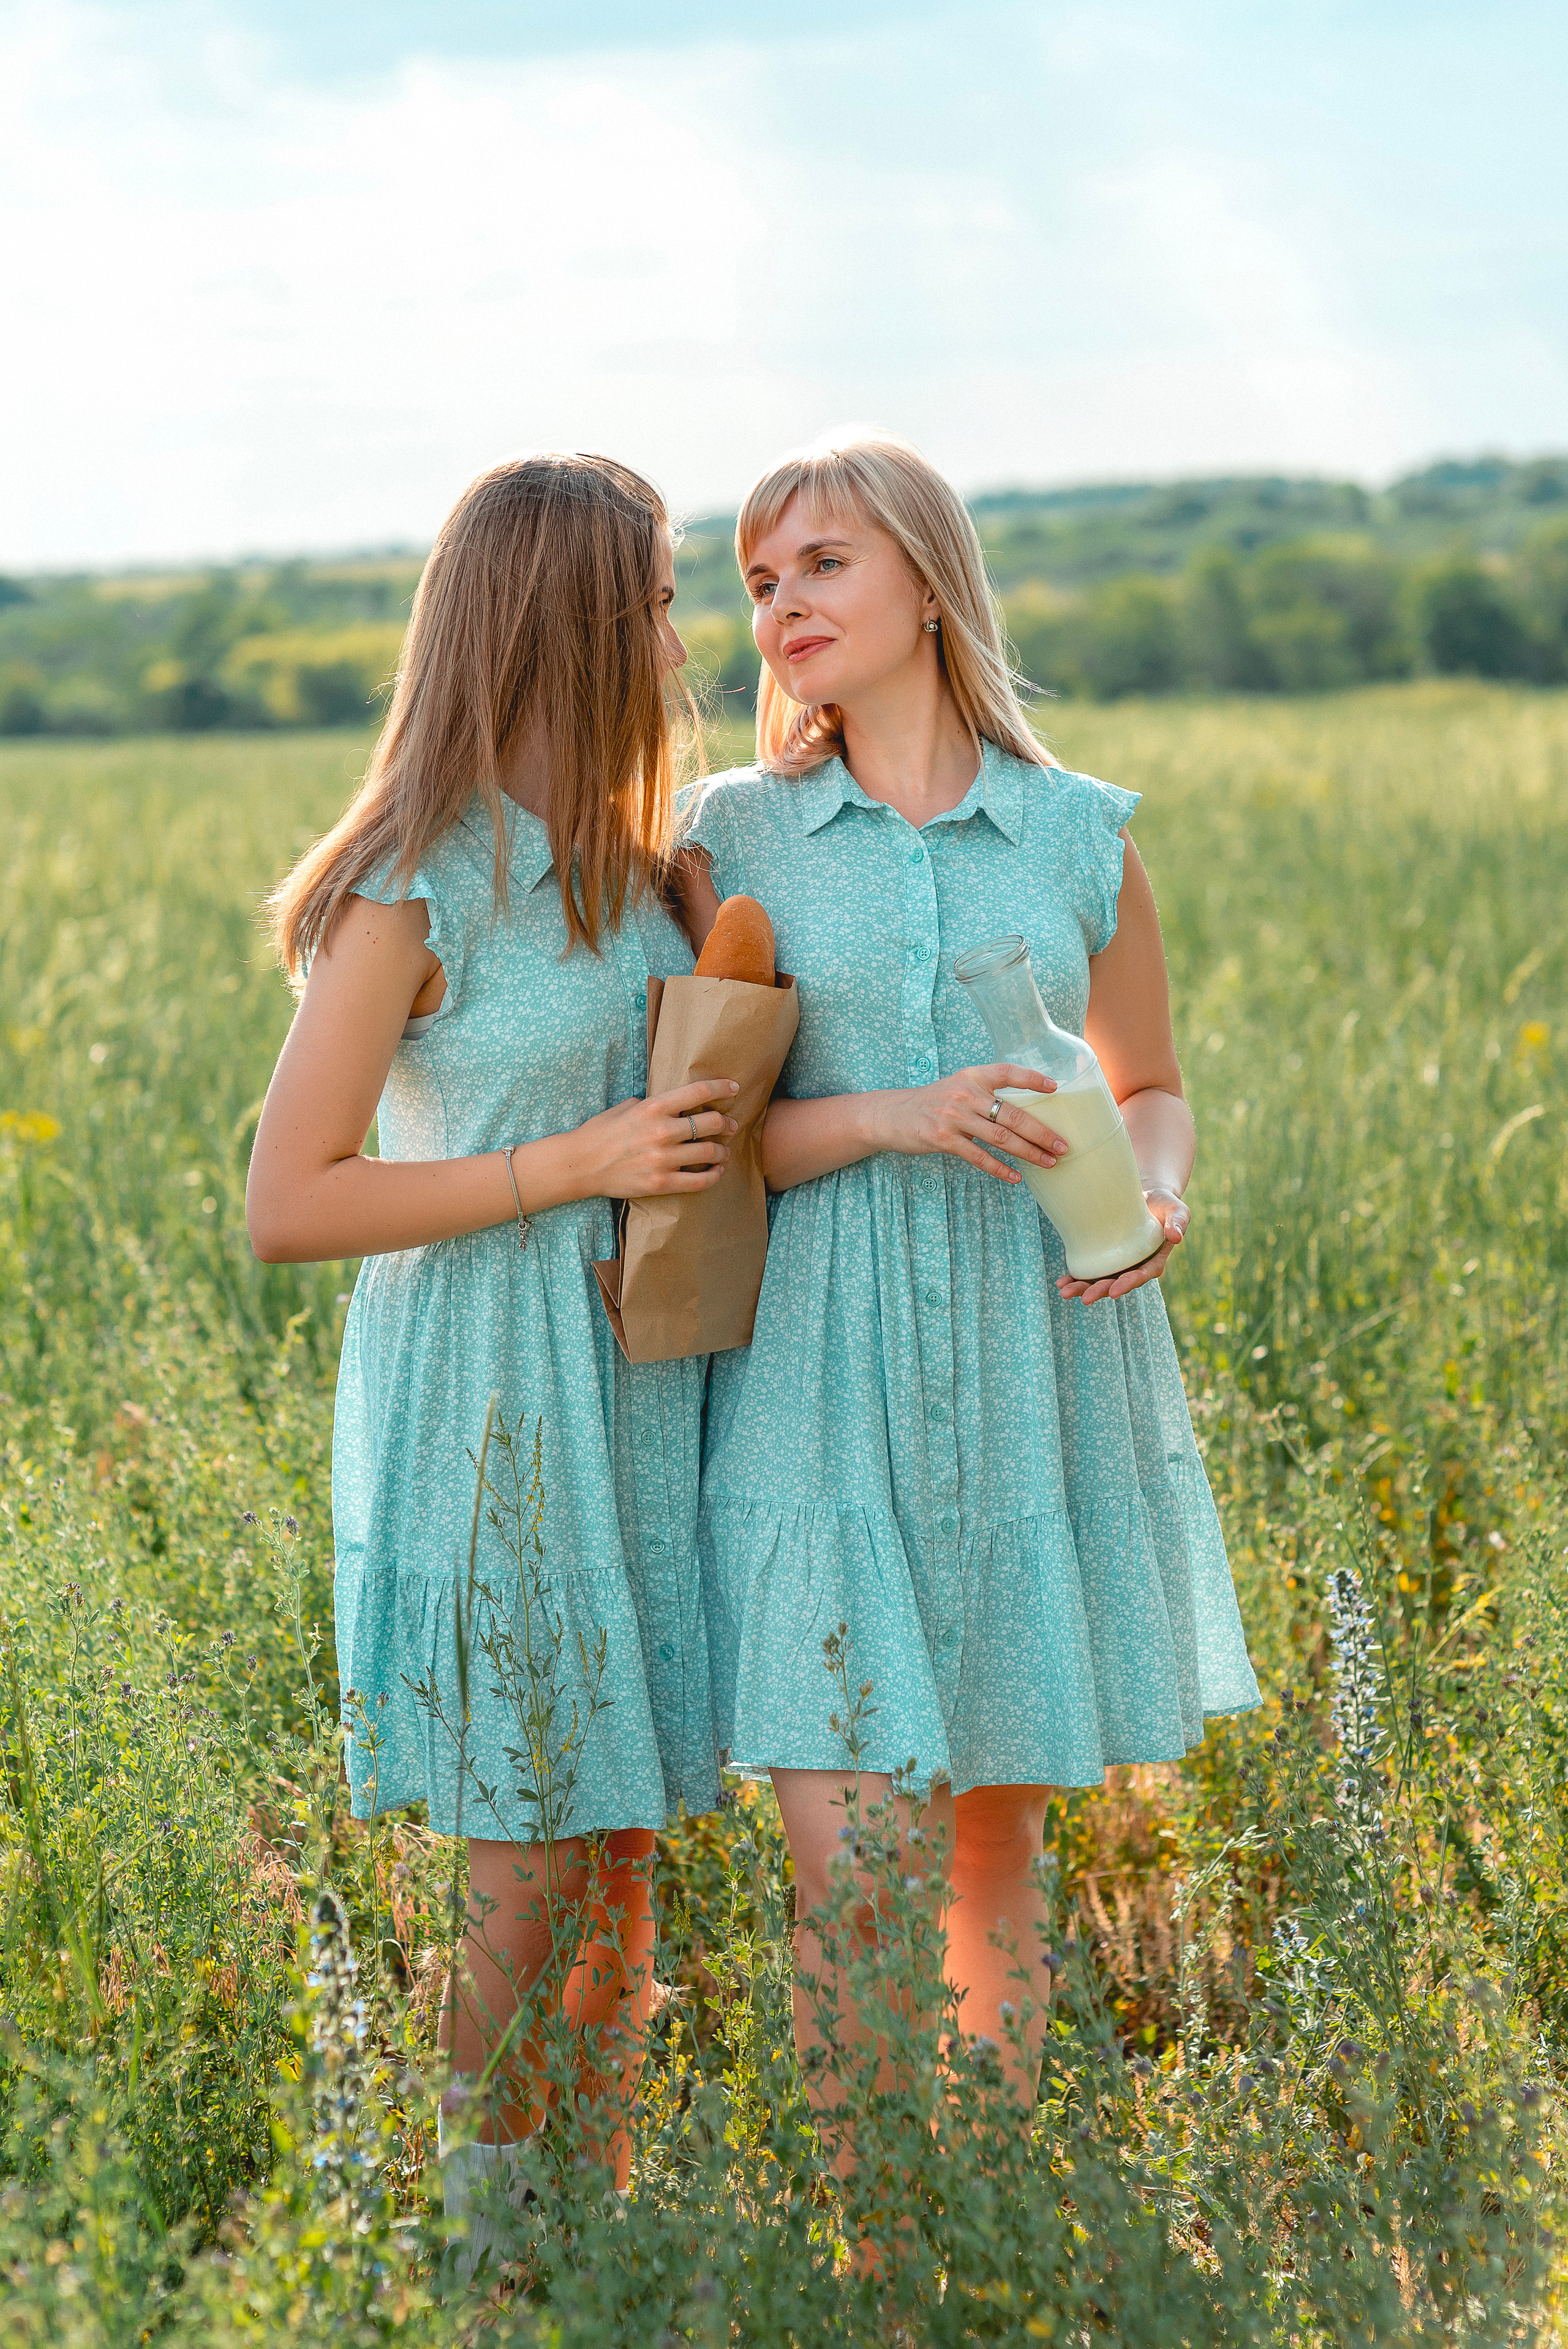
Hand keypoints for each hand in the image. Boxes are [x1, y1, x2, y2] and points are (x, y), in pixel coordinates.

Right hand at [565, 1078, 739, 1200]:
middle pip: (711, 1123)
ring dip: (722, 1151)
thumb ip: (653, 1104)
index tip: (734, 1088)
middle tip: (731, 1125)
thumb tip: (675, 1104)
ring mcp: (663, 1159)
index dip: (722, 1087)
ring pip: (709, 1152)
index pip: (698, 1092)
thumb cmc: (601, 1132)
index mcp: (653, 1107)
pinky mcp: (661, 1183)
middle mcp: (662, 1131)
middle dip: (726, 1123)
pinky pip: (699, 1181)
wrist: (580, 1164)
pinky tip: (717, 1171)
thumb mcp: (626, 1107)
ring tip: (723, 1151)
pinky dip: (714, 1175)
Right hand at [872, 1063, 1070, 1183]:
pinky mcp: (942, 1139)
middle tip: (1062, 1145)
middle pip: (1013, 1114)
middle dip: (1041, 1132)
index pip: (1008, 1072)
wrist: (891, 1115)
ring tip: (1048, 1162)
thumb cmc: (931, 1103)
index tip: (1055, 1087)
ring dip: (1029, 1152)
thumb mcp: (957, 1087)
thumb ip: (985, 1094)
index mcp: (972, 1076)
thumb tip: (1023, 1113)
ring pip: (1001, 1138)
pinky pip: (978, 1157)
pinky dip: (1000, 1168)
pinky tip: (1016, 1177)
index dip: (1032, 1078)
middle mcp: (965, 1093)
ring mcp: (953, 1117)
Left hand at [1057, 1186, 1189, 1305]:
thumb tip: (1176, 1237)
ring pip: (1099, 1280)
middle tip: (1084, 1298)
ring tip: (1065, 1292)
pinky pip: (1089, 1269)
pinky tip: (1061, 1282)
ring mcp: (1117, 1264)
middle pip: (1115, 1283)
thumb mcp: (1177, 1210)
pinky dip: (1075, 1276)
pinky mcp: (1104, 1256)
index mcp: (1153, 1262)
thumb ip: (1178, 1222)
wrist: (1147, 1196)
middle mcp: (1133, 1267)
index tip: (1113, 1291)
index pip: (1140, 1276)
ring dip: (1082, 1287)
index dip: (1127, 1284)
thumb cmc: (1165, 1204)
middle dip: (1099, 1291)